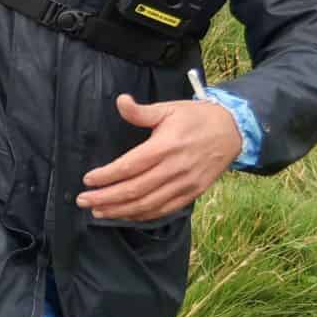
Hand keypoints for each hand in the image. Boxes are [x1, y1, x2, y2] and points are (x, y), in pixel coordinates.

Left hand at [78, 95, 242, 220]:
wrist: (232, 131)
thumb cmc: (196, 118)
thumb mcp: (169, 108)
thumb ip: (141, 111)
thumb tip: (120, 101)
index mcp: (165, 147)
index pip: (129, 166)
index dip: (106, 176)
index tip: (87, 180)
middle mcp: (174, 168)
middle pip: (134, 190)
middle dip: (106, 198)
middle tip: (83, 201)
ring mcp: (184, 184)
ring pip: (147, 204)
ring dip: (120, 211)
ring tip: (98, 211)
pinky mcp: (192, 193)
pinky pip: (163, 209)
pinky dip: (142, 215)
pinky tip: (125, 215)